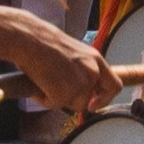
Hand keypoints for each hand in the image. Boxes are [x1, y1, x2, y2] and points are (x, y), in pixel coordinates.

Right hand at [0, 6, 108, 126]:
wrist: (28, 39)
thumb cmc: (44, 42)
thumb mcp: (75, 53)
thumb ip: (83, 69)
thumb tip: (83, 90)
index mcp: (96, 59)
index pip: (114, 86)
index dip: (104, 98)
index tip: (93, 104)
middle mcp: (92, 72)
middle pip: (87, 100)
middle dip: (71, 99)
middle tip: (55, 88)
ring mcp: (80, 84)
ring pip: (71, 105)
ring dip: (56, 98)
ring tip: (44, 81)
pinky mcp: (64, 93)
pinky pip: (54, 105)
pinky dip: (43, 98)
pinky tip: (38, 84)